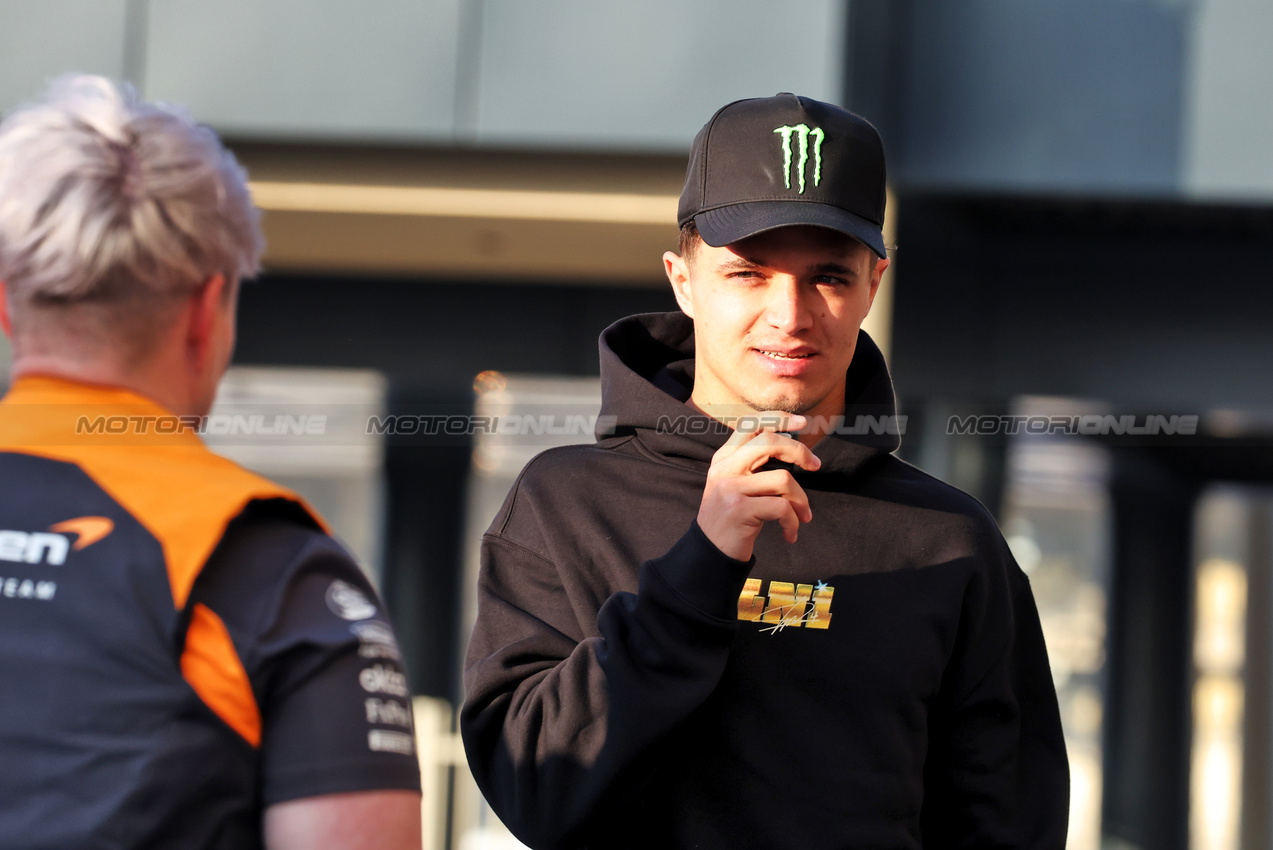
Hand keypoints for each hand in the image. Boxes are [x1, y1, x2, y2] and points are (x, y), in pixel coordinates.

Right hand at [696, 412, 820, 560]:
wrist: (709, 553)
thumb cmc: (730, 519)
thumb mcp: (733, 485)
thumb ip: (752, 465)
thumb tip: (790, 447)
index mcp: (723, 458)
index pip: (750, 424)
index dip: (779, 419)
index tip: (802, 423)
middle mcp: (724, 468)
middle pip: (768, 442)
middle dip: (799, 451)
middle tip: (815, 465)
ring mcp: (730, 488)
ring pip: (782, 478)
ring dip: (801, 500)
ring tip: (803, 516)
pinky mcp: (740, 510)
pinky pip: (782, 508)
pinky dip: (793, 522)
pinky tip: (789, 533)